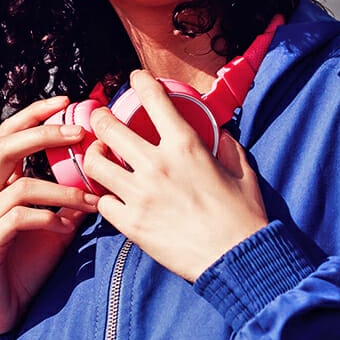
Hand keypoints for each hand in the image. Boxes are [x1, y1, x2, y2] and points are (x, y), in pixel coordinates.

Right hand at [0, 95, 101, 335]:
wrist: (1, 313)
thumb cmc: (26, 268)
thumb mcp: (56, 227)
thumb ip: (70, 201)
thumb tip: (99, 177)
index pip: (10, 134)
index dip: (35, 114)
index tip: (66, 101)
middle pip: (6, 145)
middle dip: (44, 134)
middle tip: (80, 133)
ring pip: (19, 185)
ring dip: (61, 189)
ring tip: (90, 199)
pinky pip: (18, 218)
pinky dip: (47, 218)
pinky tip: (65, 229)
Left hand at [83, 70, 268, 281]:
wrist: (238, 259)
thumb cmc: (244, 215)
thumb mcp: (242, 171)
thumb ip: (228, 147)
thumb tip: (220, 134)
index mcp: (186, 146)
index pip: (154, 99)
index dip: (140, 82)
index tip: (135, 79)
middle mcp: (157, 165)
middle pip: (108, 127)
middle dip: (100, 117)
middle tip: (101, 119)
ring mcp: (140, 195)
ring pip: (95, 164)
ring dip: (95, 156)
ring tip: (100, 156)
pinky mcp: (132, 224)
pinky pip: (103, 202)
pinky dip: (106, 197)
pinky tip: (112, 196)